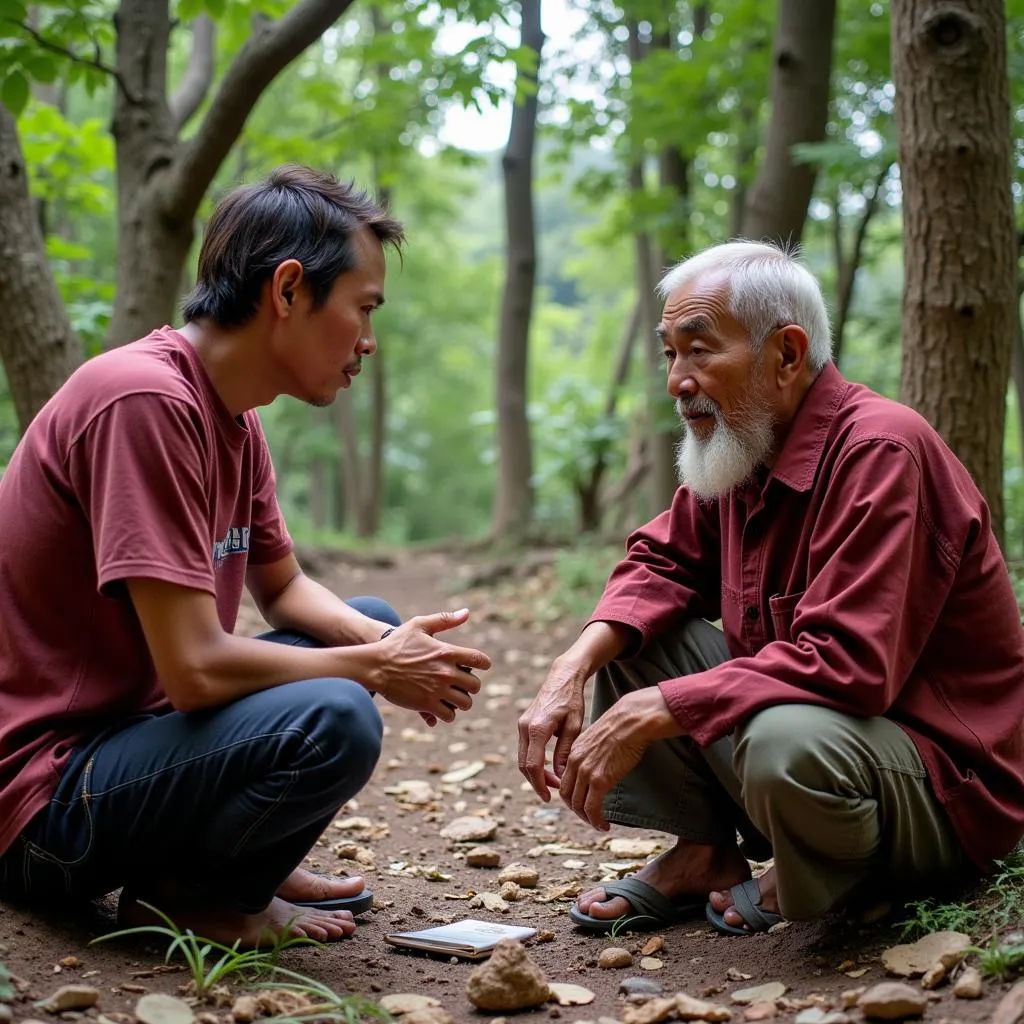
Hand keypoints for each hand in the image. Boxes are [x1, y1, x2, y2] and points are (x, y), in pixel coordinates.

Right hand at [374, 608, 490, 723]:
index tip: (480, 666)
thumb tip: (466, 613)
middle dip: (471, 685)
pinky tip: (441, 708)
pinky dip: (448, 714)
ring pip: (465, 703)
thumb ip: (444, 620)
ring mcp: (437, 690)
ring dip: (461, 701)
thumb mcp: (419, 625)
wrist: (375, 665)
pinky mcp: (427, 705)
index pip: (480, 660)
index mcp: (447, 652)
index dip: (484, 664)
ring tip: (453, 697)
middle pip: (475, 685)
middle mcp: (446, 672)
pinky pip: (448, 716)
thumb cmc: (396, 644)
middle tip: (462, 684)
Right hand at [517, 658, 588, 801]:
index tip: (548, 798)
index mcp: (537, 728)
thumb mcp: (575, 726)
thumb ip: (565, 750)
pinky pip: (525, 749)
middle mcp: (525, 727)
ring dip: (535, 773)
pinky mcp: (524, 723)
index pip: (533, 764)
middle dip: (536, 782)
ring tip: (554, 783)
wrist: (562, 677)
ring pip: (522, 758)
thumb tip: (559, 774)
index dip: (539, 784)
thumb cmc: (572, 700)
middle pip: (524, 764)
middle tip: (553, 794)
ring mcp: (522, 724)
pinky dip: (533, 762)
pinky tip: (548, 769)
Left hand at [557, 688, 680, 830]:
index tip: (583, 803)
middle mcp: (575, 763)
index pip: (565, 781)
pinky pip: (592, 808)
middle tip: (590, 817)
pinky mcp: (599, 780)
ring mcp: (585, 772)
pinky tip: (604, 825)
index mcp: (573, 752)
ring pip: (578, 805)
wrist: (631, 720)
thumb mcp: (599, 739)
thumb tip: (600, 764)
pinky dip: (596, 820)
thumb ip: (593, 753)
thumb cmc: (622, 727)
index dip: (572, 796)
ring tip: (598, 824)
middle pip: (567, 796)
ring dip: (587, 819)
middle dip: (577, 810)